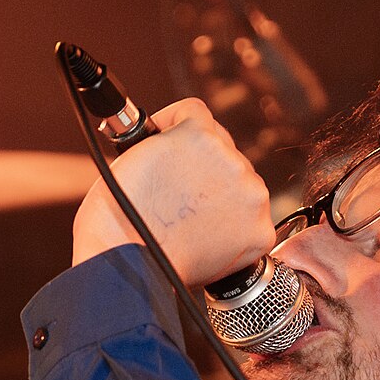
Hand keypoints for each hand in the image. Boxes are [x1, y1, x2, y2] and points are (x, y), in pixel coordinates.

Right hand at [72, 98, 275, 283]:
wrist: (131, 265)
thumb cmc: (120, 216)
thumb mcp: (135, 155)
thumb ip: (168, 143)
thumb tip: (183, 149)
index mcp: (199, 133)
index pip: (197, 114)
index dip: (177, 126)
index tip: (169, 141)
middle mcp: (232, 158)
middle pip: (224, 150)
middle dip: (203, 166)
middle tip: (179, 192)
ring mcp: (250, 195)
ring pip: (241, 185)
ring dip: (222, 196)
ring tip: (190, 220)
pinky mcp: (259, 231)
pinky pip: (250, 222)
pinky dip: (233, 230)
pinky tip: (206, 238)